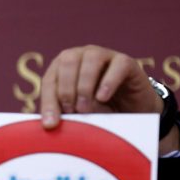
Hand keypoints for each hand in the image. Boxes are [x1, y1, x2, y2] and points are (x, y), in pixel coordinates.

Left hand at [39, 45, 179, 153]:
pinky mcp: (126, 62)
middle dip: (66, 90)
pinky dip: (108, 81)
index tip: (51, 124)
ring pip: (91, 58)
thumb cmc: (98, 110)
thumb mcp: (77, 114)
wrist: (130, 112)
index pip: (50, 80)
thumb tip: (50, 123)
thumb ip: (64, 113)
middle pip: (67, 61)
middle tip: (72, 111)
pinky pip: (117, 65)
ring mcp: (105, 56)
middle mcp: (82, 56)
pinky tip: (103, 97)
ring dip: (84, 85)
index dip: (49, 102)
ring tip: (85, 108)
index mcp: (63, 67)